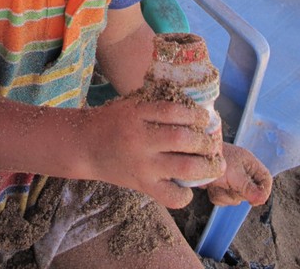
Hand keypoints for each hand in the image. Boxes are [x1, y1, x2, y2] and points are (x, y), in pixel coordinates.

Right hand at [85, 95, 225, 209]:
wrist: (84, 146)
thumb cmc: (111, 121)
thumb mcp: (130, 104)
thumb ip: (155, 104)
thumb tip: (191, 105)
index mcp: (137, 114)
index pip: (173, 111)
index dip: (195, 114)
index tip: (204, 118)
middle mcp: (141, 139)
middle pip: (183, 139)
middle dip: (205, 141)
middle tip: (211, 142)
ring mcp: (142, 165)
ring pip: (184, 168)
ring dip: (206, 166)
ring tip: (215, 164)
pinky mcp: (142, 185)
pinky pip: (171, 196)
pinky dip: (185, 195)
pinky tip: (188, 187)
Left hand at [203, 142, 271, 205]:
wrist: (193, 157)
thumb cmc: (216, 159)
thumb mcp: (235, 174)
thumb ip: (249, 188)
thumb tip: (262, 199)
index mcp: (250, 164)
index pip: (266, 180)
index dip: (264, 191)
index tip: (254, 200)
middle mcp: (242, 171)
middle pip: (250, 193)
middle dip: (238, 193)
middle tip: (230, 184)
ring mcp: (230, 179)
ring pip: (235, 198)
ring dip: (225, 195)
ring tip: (218, 183)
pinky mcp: (220, 185)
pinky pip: (223, 199)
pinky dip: (217, 196)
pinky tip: (211, 187)